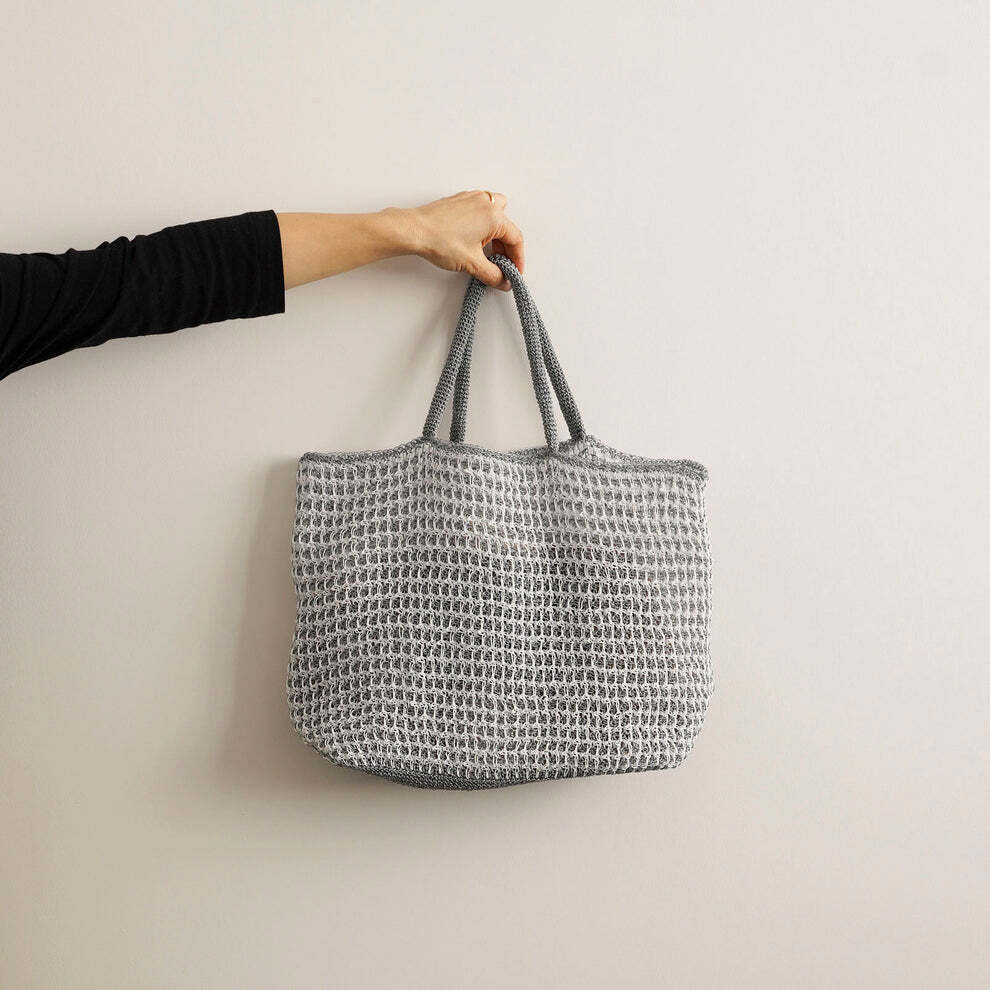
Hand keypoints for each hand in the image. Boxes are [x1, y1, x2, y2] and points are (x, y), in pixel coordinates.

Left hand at [400, 190, 523, 290]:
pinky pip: (480, 211)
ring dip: (496, 235)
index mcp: (494, 216)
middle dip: (506, 249)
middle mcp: (486, 203)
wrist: (413, 230)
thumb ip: (493, 275)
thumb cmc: (439, 240)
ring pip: (495, 215)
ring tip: (487, 253)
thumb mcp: (472, 264)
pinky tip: (473, 240)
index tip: (514, 272)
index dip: (518, 259)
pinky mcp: (460, 201)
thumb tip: (502, 280)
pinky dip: (482, 226)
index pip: (516, 239)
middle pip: (506, 228)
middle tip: (500, 266)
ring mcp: (472, 199)